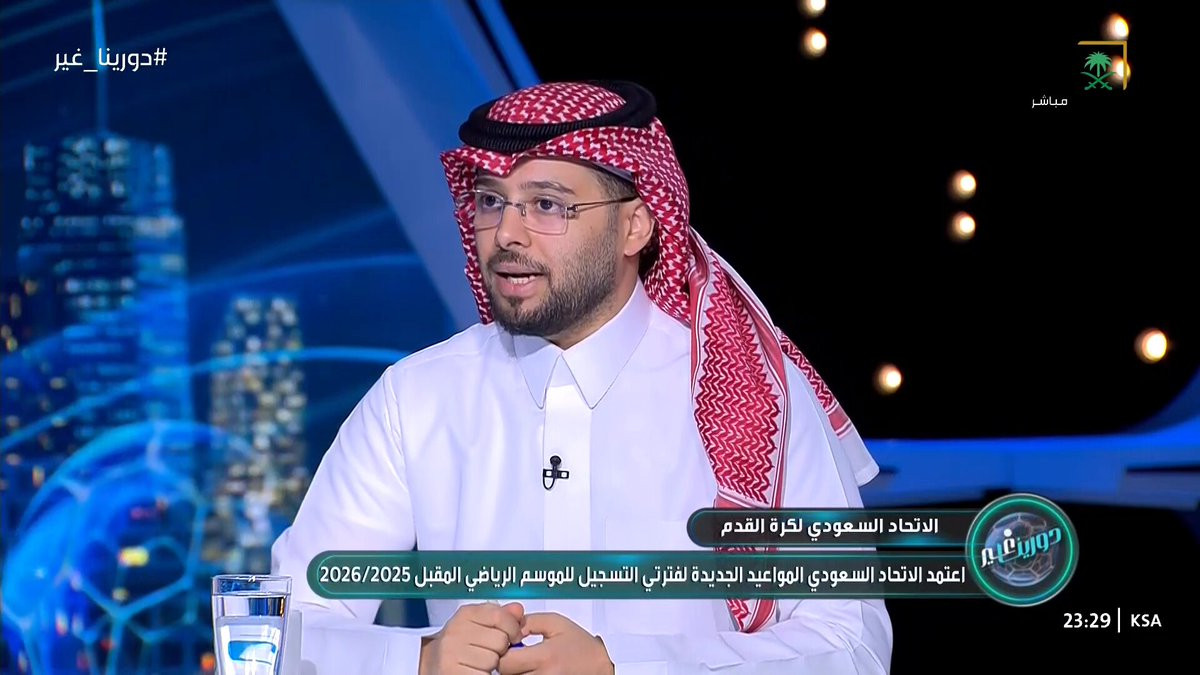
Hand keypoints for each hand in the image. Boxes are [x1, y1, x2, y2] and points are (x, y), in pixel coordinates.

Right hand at [419, 602, 525, 674]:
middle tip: (486, 651)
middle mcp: (456, 631)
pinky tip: (473, 670)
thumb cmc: (459, 644)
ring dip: (490, 665)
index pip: (500, 616)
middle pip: (500, 640)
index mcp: (465, 614)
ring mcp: (452, 653)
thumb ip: (499, 616)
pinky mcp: (452, 673)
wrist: (431, 663)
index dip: (512, 628)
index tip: (512, 636)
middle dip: (499, 649)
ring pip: (493, 660)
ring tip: (477, 662)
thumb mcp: (477, 623)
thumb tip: (518, 610)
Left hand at [498, 612, 613, 674]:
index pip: (505, 662)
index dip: (502, 652)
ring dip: (514, 672)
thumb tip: (509, 626)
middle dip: (506, 664)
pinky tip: (531, 669)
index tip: (507, 645)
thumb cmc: (580, 645)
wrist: (601, 667)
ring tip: (525, 662)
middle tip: (514, 654)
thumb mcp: (557, 624)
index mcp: (545, 657)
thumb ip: (530, 622)